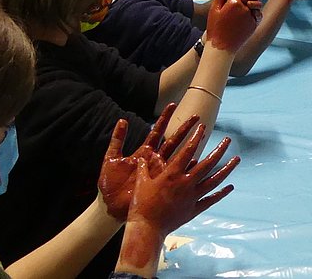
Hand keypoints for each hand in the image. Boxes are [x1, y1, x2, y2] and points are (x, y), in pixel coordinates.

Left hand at [98, 103, 199, 220]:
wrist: (110, 206)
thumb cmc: (109, 184)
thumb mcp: (111, 159)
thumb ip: (117, 140)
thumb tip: (123, 120)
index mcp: (144, 152)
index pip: (157, 131)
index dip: (164, 118)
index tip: (173, 104)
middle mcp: (155, 160)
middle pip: (173, 140)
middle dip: (184, 128)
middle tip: (196, 116)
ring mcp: (160, 172)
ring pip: (179, 156)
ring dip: (191, 146)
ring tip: (202, 134)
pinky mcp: (162, 184)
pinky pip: (177, 175)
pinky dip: (187, 168)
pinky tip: (198, 161)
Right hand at [117, 125, 238, 271]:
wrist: (147, 229)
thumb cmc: (141, 205)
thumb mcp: (140, 183)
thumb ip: (144, 169)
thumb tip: (142, 157)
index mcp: (172, 174)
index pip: (188, 151)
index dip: (196, 137)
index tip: (203, 127)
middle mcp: (186, 183)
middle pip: (208, 163)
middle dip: (219, 150)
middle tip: (228, 140)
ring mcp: (192, 196)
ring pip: (214, 180)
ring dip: (227, 169)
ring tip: (237, 159)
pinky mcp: (194, 209)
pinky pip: (211, 199)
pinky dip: (222, 193)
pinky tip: (231, 187)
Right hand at [208, 0, 261, 28]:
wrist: (222, 47)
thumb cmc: (215, 29)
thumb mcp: (214, 9)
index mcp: (234, 3)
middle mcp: (245, 8)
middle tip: (237, 1)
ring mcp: (251, 16)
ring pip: (255, 3)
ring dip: (250, 3)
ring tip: (241, 9)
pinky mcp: (254, 24)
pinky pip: (257, 14)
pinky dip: (253, 13)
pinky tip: (245, 16)